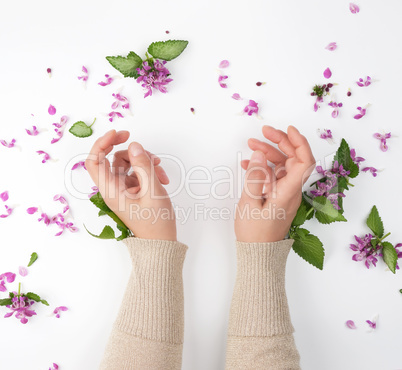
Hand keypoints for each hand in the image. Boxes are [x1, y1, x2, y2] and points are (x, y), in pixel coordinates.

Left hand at [86, 130, 176, 240]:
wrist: (162, 242)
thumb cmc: (155, 223)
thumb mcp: (152, 191)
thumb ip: (143, 166)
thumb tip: (134, 145)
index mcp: (110, 190)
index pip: (94, 162)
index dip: (101, 144)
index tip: (117, 134)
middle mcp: (113, 188)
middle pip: (111, 159)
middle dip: (124, 147)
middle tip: (132, 136)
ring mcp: (123, 188)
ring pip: (127, 163)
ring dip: (143, 160)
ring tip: (160, 168)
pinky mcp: (133, 190)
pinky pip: (137, 172)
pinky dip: (149, 170)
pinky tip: (162, 177)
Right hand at [235, 125, 314, 242]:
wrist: (258, 254)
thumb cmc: (255, 233)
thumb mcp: (250, 203)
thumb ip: (255, 177)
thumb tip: (260, 154)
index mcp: (289, 192)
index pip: (304, 161)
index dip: (299, 142)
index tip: (287, 129)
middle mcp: (292, 191)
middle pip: (294, 159)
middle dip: (280, 142)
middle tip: (263, 132)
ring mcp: (285, 193)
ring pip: (282, 165)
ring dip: (269, 153)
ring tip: (251, 145)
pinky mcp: (278, 197)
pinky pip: (274, 176)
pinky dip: (263, 167)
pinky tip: (249, 164)